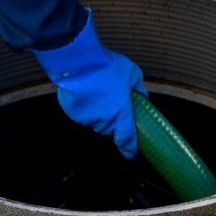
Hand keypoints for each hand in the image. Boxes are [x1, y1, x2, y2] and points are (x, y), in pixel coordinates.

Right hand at [32, 10, 145, 158]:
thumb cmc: (107, 67)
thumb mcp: (132, 74)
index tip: (130, 154)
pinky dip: (84, 107)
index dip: (129, 148)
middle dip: (112, 119)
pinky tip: (85, 92)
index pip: (126, 139)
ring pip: (95, 122)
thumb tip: (142, 97)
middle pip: (109, 128)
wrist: (79, 61)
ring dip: (98, 113)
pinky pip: (81, 115)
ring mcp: (87, 119)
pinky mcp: (73, 113)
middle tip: (112, 101)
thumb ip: (138, 89)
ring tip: (97, 92)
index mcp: (121, 115)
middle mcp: (104, 121)